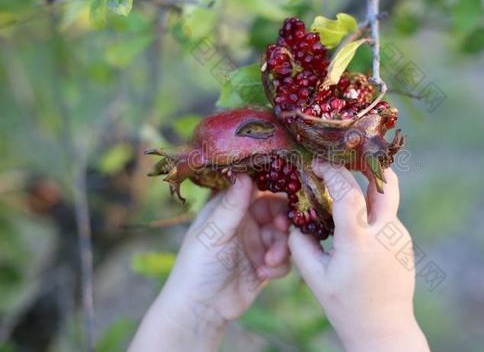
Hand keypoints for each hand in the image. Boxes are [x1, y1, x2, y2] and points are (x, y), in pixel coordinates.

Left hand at [130, 175, 290, 351]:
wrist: (201, 309)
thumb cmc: (197, 266)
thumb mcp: (214, 233)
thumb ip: (232, 206)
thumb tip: (245, 174)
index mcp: (229, 207)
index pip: (255, 187)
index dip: (272, 187)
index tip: (285, 191)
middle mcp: (245, 221)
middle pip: (277, 209)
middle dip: (282, 219)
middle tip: (282, 227)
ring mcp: (257, 242)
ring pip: (284, 234)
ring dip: (282, 246)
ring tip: (269, 261)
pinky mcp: (266, 263)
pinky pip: (285, 257)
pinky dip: (280, 264)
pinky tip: (263, 274)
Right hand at [289, 162, 429, 351]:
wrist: (384, 329)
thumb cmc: (345, 306)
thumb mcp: (315, 277)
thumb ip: (301, 245)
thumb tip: (295, 219)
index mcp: (360, 241)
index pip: (349, 193)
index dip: (333, 172)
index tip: (318, 164)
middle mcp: (385, 234)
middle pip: (387, 183)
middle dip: (368, 164)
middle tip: (347, 157)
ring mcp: (399, 237)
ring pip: (385, 201)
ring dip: (366, 191)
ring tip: (343, 194)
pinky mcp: (404, 243)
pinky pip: (386, 218)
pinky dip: (371, 214)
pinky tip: (355, 226)